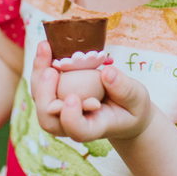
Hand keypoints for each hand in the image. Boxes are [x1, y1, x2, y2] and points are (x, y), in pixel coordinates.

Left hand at [31, 41, 153, 142]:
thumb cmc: (132, 107)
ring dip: (39, 73)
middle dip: (45, 94)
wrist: (123, 110)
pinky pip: (44, 84)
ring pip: (40, 99)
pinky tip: (47, 45)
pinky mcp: (58, 96)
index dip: (71, 118)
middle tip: (52, 70)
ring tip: (45, 47)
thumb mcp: (137, 98)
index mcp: (94, 127)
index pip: (77, 130)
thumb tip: (107, 72)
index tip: (73, 98)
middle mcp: (72, 123)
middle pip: (48, 118)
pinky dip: (43, 65)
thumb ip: (125, 89)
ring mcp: (62, 111)